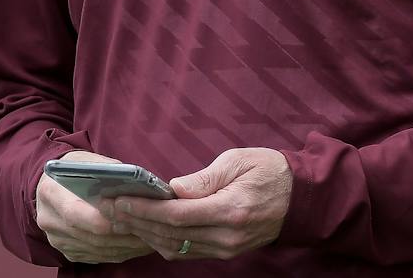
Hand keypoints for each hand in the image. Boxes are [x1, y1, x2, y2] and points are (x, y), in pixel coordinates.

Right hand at [36, 150, 154, 264]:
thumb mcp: (90, 161)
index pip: (76, 213)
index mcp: (51, 193)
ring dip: (126, 246)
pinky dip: (119, 252)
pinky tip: (138, 245)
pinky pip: (96, 256)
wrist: (51, 183)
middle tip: (151, 229)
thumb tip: (138, 185)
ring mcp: (57, 239)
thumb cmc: (77, 167)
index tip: (132, 215)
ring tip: (151, 238)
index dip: (104, 217)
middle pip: (90, 235)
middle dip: (123, 234)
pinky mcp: (67, 251)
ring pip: (96, 249)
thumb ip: (110, 172)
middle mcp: (49, 220)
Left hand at [107, 147, 291, 261]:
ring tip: (122, 218)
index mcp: (230, 209)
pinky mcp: (226, 252)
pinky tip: (148, 230)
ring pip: (175, 247)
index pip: (176, 214)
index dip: (144, 209)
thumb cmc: (271, 171)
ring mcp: (226, 248)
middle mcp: (226, 235)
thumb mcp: (239, 161)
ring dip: (146, 233)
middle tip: (110, 208)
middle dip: (136, 221)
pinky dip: (164, 241)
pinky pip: (187, 251)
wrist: (303, 198)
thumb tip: (172, 189)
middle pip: (170, 234)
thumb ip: (204, 178)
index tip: (120, 200)